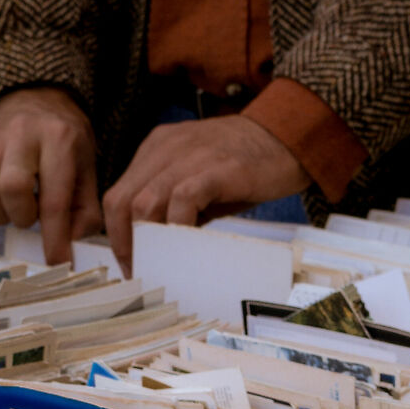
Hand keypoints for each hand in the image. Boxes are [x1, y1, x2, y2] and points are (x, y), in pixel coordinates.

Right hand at [0, 86, 101, 265]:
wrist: (34, 96)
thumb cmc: (64, 141)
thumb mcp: (86, 165)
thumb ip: (84, 208)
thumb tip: (71, 247)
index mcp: (60, 138)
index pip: (55, 197)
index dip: (55, 237)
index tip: (57, 262)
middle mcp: (22, 132)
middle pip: (11, 189)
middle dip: (21, 216)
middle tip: (29, 215)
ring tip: (12, 208)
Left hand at [102, 115, 309, 272]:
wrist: (291, 137)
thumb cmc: (248, 164)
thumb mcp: (200, 177)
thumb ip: (175, 203)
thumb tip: (159, 247)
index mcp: (157, 148)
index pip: (118, 195)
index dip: (117, 234)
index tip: (131, 261)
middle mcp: (166, 148)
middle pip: (122, 201)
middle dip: (125, 244)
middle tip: (140, 271)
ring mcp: (191, 155)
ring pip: (144, 203)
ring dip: (147, 242)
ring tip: (160, 267)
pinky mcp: (218, 167)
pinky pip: (183, 200)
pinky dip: (177, 228)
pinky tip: (186, 248)